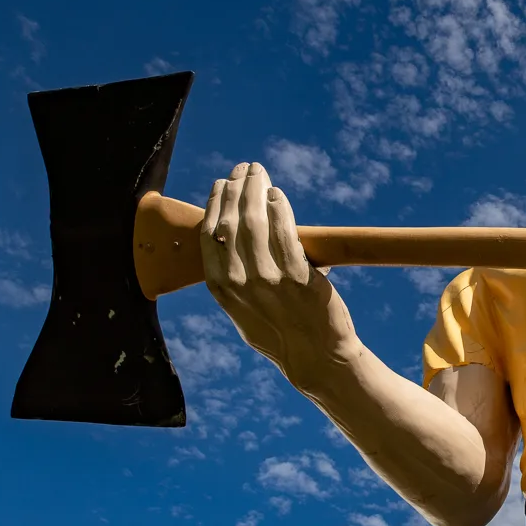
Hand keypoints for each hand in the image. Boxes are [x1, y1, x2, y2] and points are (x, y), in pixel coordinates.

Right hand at [200, 162, 359, 384]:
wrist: (314, 357)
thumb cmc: (281, 333)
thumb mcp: (243, 311)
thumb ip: (234, 280)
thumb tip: (232, 241)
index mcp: (221, 289)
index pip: (210, 234)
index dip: (216, 203)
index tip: (222, 184)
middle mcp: (239, 281)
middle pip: (231, 220)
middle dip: (237, 188)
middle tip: (244, 168)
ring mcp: (268, 278)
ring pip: (255, 220)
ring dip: (256, 189)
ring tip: (258, 173)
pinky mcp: (298, 275)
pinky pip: (284, 231)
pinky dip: (279, 208)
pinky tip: (277, 196)